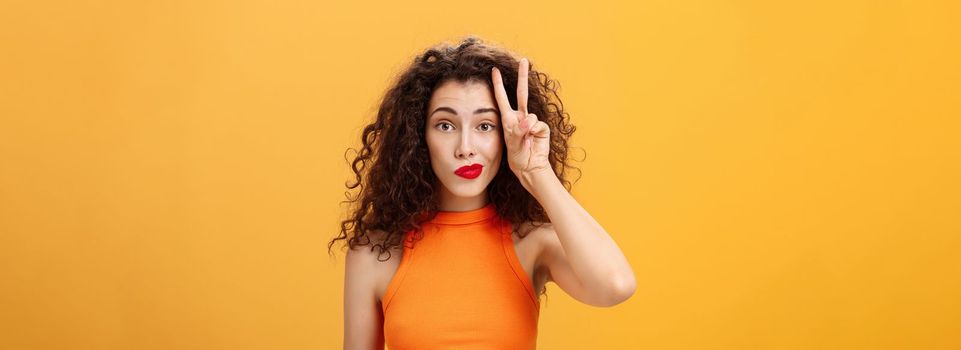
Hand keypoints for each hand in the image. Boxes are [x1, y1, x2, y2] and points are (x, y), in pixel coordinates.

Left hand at [492, 58, 552, 189]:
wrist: (529, 167)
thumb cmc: (516, 156)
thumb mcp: (512, 143)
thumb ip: (518, 131)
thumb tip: (528, 121)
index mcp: (508, 119)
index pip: (502, 98)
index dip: (498, 84)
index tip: (494, 70)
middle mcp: (520, 117)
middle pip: (522, 92)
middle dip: (523, 76)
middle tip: (523, 60)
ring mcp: (531, 122)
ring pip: (529, 115)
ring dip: (525, 129)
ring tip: (524, 141)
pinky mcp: (542, 128)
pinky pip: (537, 125)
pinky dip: (534, 133)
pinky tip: (532, 141)